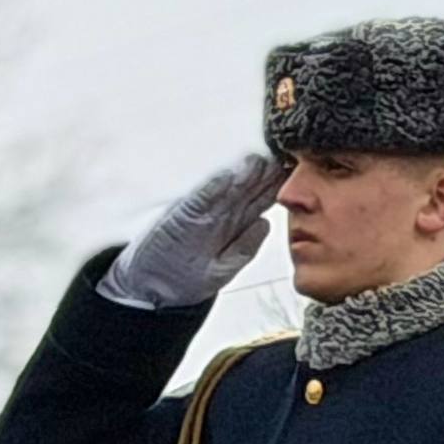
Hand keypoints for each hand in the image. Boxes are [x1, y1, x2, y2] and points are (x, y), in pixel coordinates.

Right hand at [99, 153, 289, 308]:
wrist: (152, 286)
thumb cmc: (188, 276)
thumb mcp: (223, 267)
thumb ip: (245, 246)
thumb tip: (265, 224)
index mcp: (233, 226)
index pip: (258, 202)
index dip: (274, 188)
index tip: (291, 173)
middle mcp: (219, 216)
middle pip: (246, 192)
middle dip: (263, 176)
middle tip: (280, 157)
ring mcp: (200, 214)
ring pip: (226, 192)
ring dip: (242, 176)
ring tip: (258, 160)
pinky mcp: (181, 216)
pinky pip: (200, 201)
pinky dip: (212, 190)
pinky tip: (226, 177)